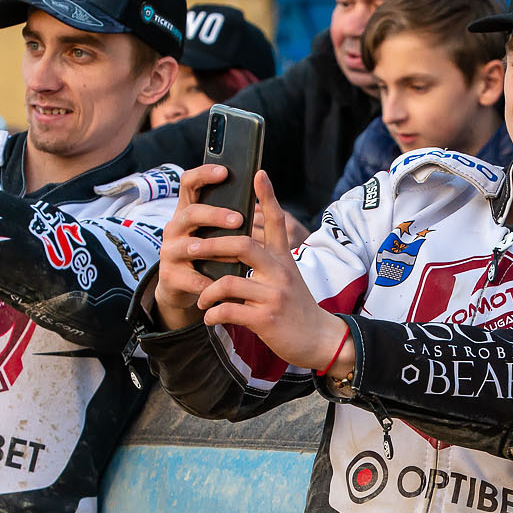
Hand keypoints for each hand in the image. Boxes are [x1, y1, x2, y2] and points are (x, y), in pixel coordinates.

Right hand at [151, 163, 246, 331]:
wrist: (181, 287)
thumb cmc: (207, 254)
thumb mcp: (214, 232)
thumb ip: (229, 217)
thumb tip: (259, 195)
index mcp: (187, 211)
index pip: (189, 183)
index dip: (204, 174)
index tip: (224, 171)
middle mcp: (174, 227)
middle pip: (190, 213)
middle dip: (215, 215)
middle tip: (239, 219)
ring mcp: (169, 252)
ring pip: (188, 246)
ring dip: (214, 249)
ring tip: (236, 255)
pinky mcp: (169, 276)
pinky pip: (189, 277)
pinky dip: (207, 281)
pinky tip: (222, 283)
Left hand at [159, 170, 351, 375]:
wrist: (320, 340)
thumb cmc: (298, 308)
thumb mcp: (289, 278)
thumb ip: (269, 261)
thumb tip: (241, 245)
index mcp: (283, 260)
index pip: (278, 221)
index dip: (268, 196)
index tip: (258, 173)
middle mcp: (280, 273)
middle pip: (242, 245)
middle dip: (211, 244)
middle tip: (191, 247)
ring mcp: (274, 296)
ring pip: (228, 282)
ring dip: (207, 291)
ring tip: (202, 299)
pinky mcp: (267, 319)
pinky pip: (228, 311)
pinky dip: (212, 314)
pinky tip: (210, 317)